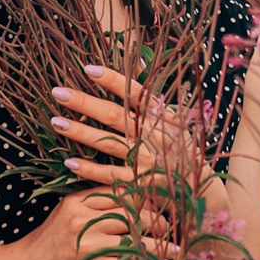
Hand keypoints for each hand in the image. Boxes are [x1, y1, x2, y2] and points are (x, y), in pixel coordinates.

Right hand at [19, 187, 183, 259]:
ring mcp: (87, 242)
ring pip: (135, 237)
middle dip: (159, 221)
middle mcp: (83, 217)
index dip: (149, 198)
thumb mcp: (67, 212)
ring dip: (160, 245)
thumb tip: (135, 199)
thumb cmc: (49, 242)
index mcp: (80, 199)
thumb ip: (96, 203)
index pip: (124, 191)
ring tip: (175, 248)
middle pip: (134, 212)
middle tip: (173, 228)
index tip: (167, 203)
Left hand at [48, 64, 210, 215]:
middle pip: (117, 116)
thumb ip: (152, 99)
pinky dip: (90, 170)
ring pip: (109, 144)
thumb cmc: (183, 154)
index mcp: (164, 119)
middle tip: (57, 92)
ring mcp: (149, 162)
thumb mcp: (176, 123)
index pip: (137, 94)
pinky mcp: (142, 186)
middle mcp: (157, 137)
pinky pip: (111, 176)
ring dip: (81, 132)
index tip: (87, 69)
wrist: (203, 196)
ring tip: (56, 122)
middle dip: (85, 103)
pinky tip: (69, 162)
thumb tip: (135, 63)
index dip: (113, 81)